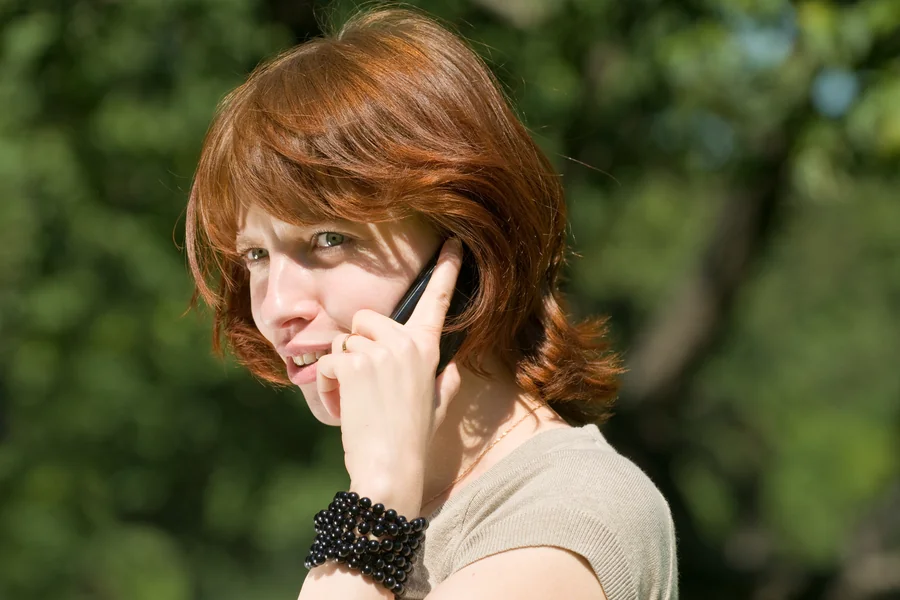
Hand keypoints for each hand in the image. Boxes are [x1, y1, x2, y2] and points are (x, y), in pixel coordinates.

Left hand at [314, 238, 463, 515]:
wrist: (390, 469)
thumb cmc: (412, 440)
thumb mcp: (436, 405)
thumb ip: (445, 381)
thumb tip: (453, 370)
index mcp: (428, 349)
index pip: (437, 300)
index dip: (445, 268)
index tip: (451, 241)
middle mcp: (406, 343)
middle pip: (366, 319)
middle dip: (358, 346)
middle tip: (366, 383)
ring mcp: (380, 352)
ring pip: (344, 342)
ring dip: (343, 369)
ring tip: (358, 401)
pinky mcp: (354, 364)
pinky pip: (332, 361)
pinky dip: (331, 385)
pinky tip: (346, 408)